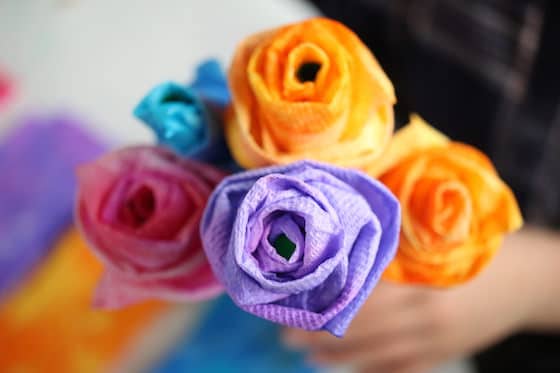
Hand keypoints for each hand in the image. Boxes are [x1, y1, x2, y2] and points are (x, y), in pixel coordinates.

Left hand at [282, 231, 551, 372]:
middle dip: (321, 332)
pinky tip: (342, 364)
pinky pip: (397, 369)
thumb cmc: (481, 252)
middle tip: (284, 332)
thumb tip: (354, 230)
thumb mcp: (445, 240)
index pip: (364, 295)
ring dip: (336, 355)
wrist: (528, 284)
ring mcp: (434, 342)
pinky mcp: (440, 356)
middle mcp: (426, 318)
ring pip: (374, 355)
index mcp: (423, 284)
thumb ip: (402, 242)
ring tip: (303, 351)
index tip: (297, 299)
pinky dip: (367, 368)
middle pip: (361, 329)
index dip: (328, 298)